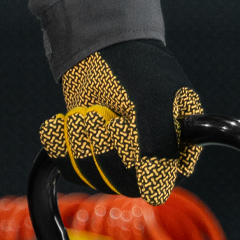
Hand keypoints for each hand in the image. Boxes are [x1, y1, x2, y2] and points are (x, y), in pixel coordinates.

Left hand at [39, 39, 202, 205]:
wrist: (100, 45)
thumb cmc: (135, 67)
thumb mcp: (151, 102)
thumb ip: (156, 146)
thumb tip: (156, 194)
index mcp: (180, 149)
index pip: (158, 181)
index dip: (132, 159)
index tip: (119, 125)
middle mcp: (154, 161)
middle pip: (125, 183)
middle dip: (102, 147)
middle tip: (94, 114)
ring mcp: (124, 161)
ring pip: (99, 179)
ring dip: (81, 143)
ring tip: (82, 113)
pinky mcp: (96, 157)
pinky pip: (76, 172)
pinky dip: (62, 147)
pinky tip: (59, 125)